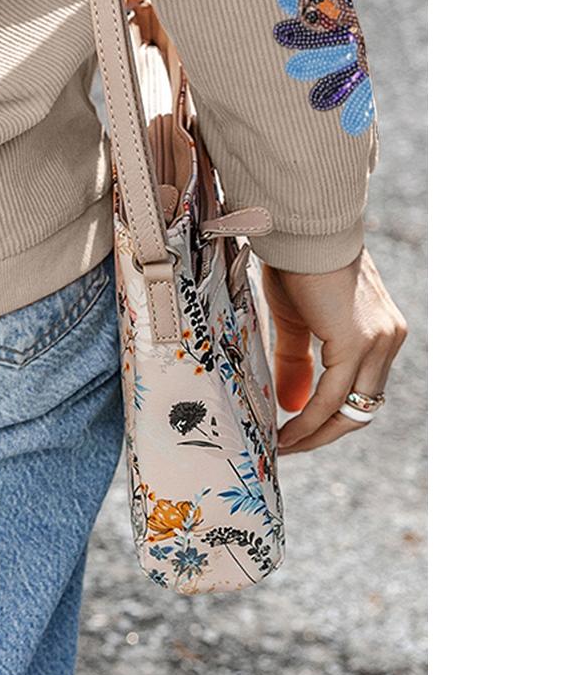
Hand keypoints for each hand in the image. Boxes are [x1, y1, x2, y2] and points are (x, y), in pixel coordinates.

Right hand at [261, 248, 404, 454]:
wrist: (301, 228)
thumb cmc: (296, 263)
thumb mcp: (297, 319)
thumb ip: (299, 361)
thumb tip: (293, 404)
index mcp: (381, 332)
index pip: (362, 388)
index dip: (332, 414)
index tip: (300, 428)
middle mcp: (388, 340)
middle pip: (362, 406)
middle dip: (326, 433)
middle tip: (291, 446)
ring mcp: (378, 343)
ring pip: (351, 408)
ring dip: (317, 434)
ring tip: (285, 445)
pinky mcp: (357, 343)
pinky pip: (332, 396)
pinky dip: (309, 420)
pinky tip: (287, 431)